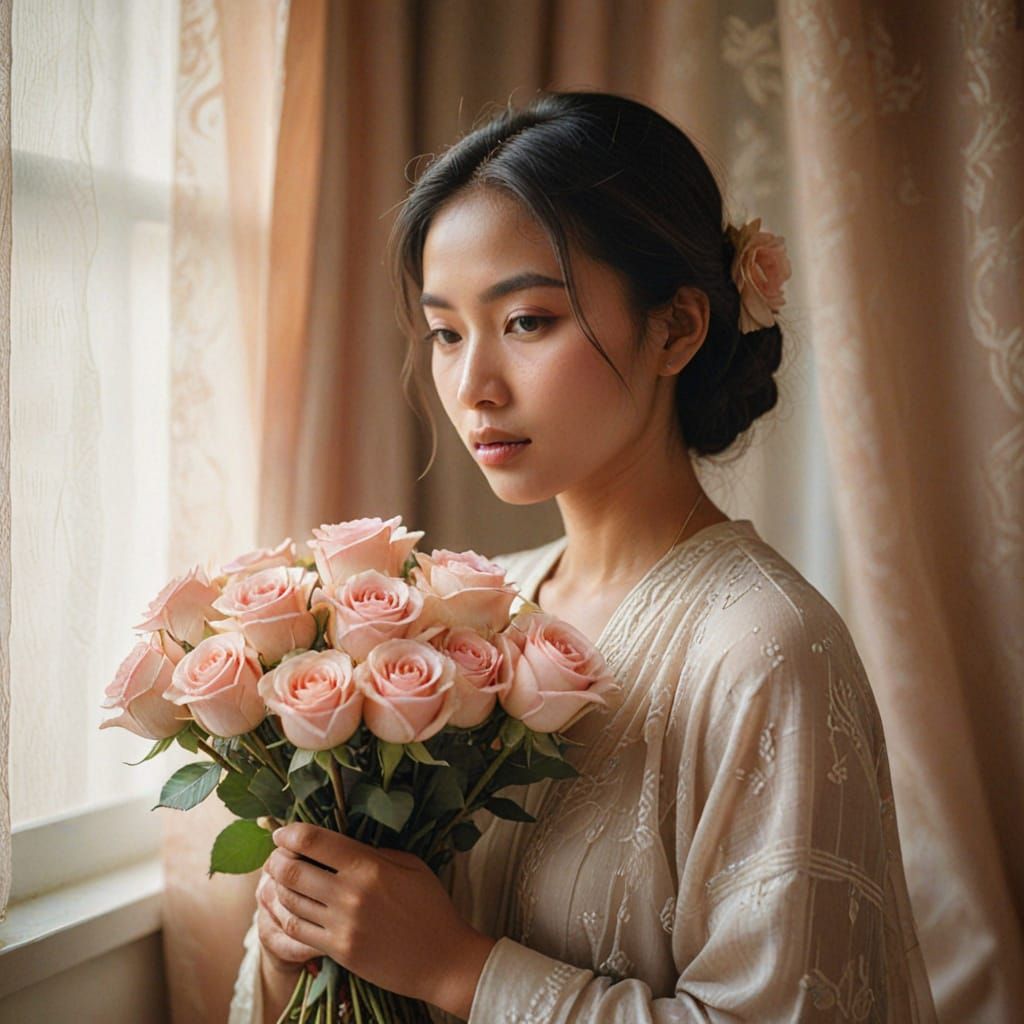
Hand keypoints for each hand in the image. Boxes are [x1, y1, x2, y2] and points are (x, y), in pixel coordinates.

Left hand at [265, 822, 496, 1016]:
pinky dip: (285, 915)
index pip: (315, 842)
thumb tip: (341, 846)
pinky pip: (297, 930)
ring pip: (289, 901)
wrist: (443, 960)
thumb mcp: (411, 865)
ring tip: (278, 878)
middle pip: (293, 870)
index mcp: (369, 868)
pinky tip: (287, 906)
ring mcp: (341, 926)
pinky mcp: (338, 951)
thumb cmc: (431, 907)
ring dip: (277, 886)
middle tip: (276, 855)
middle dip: (277, 859)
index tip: (282, 832)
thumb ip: (375, 852)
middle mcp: (350, 895)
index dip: (290, 833)